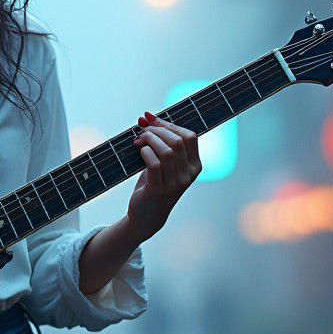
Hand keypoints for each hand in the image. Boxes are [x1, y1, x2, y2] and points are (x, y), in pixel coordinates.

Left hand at [127, 112, 201, 239]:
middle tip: (141, 131)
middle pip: (177, 141)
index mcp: (194, 166)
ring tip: (137, 140)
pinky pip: (154, 164)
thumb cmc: (154, 185)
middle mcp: (188, 175)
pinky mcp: (158, 190)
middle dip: (156, 130)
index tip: (151, 119)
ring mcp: (174, 184)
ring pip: (167, 151)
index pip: (189, 136)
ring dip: (149, 140)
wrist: (146, 217)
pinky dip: (145, 152)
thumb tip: (148, 117)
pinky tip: (138, 150)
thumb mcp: (164, 164)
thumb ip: (162, 143)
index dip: (169, 124)